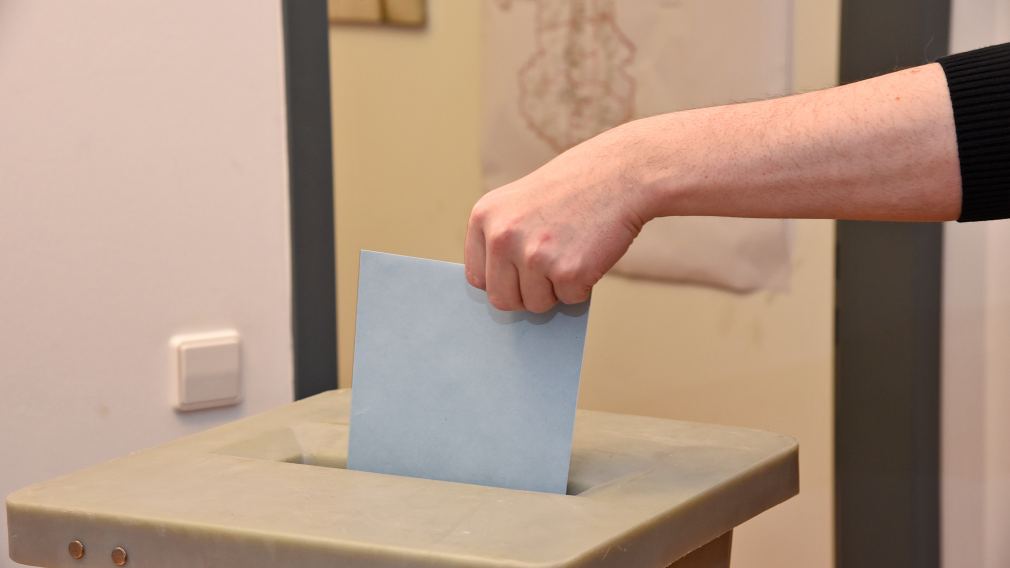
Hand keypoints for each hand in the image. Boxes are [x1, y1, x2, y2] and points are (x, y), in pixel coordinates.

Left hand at [465, 128, 651, 312]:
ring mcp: (534, 256)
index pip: (477, 277)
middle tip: (550, 272)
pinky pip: (570, 300)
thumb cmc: (574, 188)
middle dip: (527, 295)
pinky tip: (590, 252)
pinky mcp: (568, 272)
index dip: (502, 282)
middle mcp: (502, 237)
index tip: (519, 276)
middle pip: (502, 299)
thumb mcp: (521, 203)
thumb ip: (503, 240)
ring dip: (557, 290)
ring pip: (536, 304)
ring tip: (572, 252)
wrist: (621, 172)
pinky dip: (583, 285)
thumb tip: (502, 291)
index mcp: (484, 217)